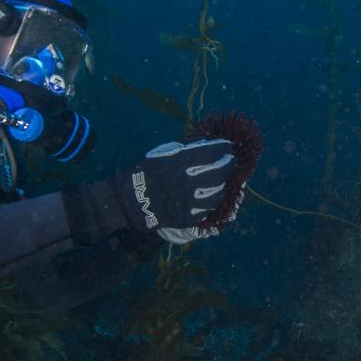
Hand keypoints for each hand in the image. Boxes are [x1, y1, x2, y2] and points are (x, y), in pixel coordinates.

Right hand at [115, 138, 234, 243]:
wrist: (130, 200)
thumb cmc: (145, 171)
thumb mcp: (161, 153)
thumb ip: (184, 148)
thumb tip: (205, 143)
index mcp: (178, 164)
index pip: (210, 153)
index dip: (222, 148)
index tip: (228, 146)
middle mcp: (186, 183)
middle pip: (218, 173)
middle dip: (228, 165)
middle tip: (231, 161)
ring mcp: (188, 203)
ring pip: (217, 194)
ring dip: (223, 184)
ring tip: (223, 179)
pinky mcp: (186, 218)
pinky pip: (207, 210)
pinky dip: (213, 201)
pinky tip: (213, 195)